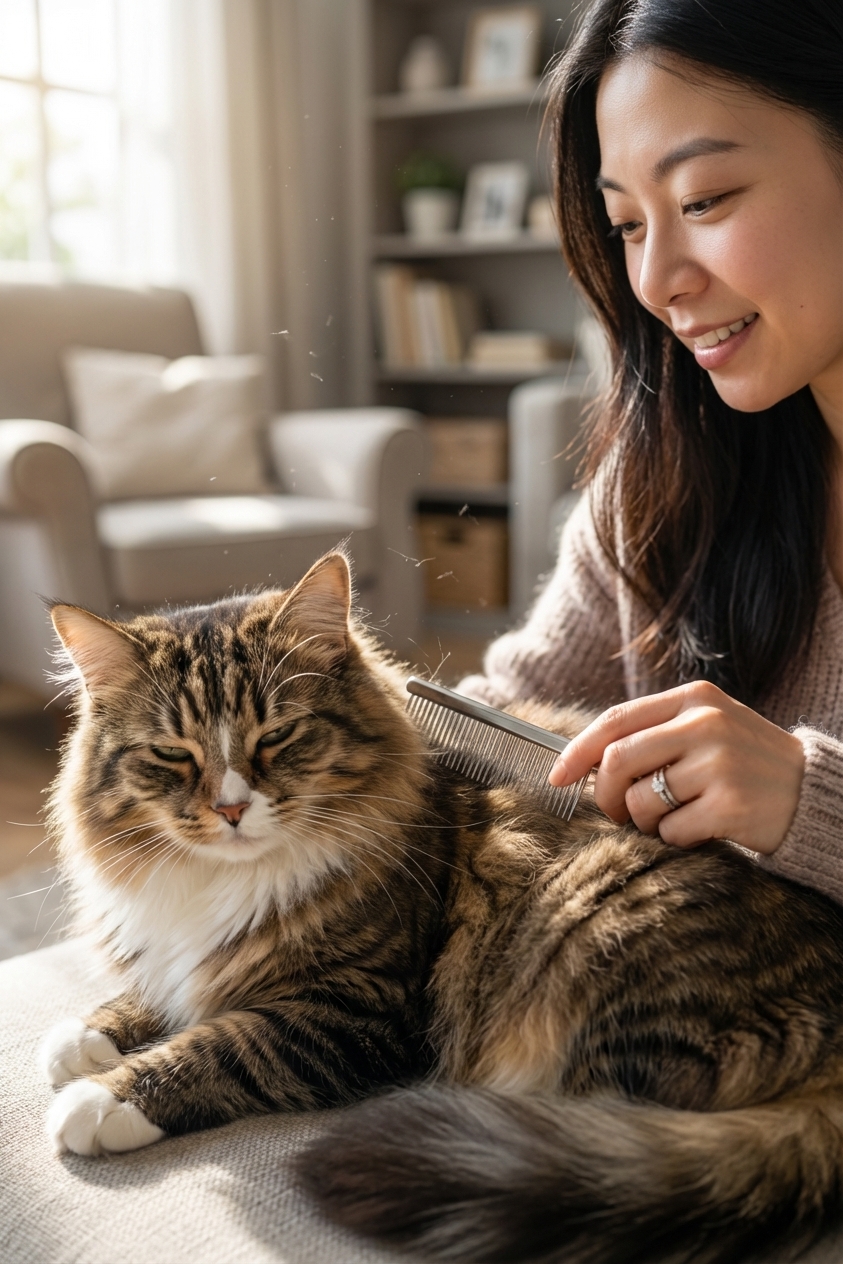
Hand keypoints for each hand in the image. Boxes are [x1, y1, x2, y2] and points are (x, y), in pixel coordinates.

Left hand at [549, 681, 803, 853]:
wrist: (812, 792)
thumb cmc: (746, 763)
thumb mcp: (708, 728)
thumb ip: (654, 733)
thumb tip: (584, 761)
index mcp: (694, 698)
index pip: (616, 719)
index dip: (578, 750)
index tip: (557, 776)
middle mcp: (706, 724)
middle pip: (617, 760)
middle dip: (604, 794)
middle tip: (616, 812)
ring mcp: (719, 764)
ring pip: (640, 801)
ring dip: (645, 821)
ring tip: (673, 818)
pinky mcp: (730, 805)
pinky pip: (670, 831)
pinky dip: (674, 839)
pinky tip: (700, 830)